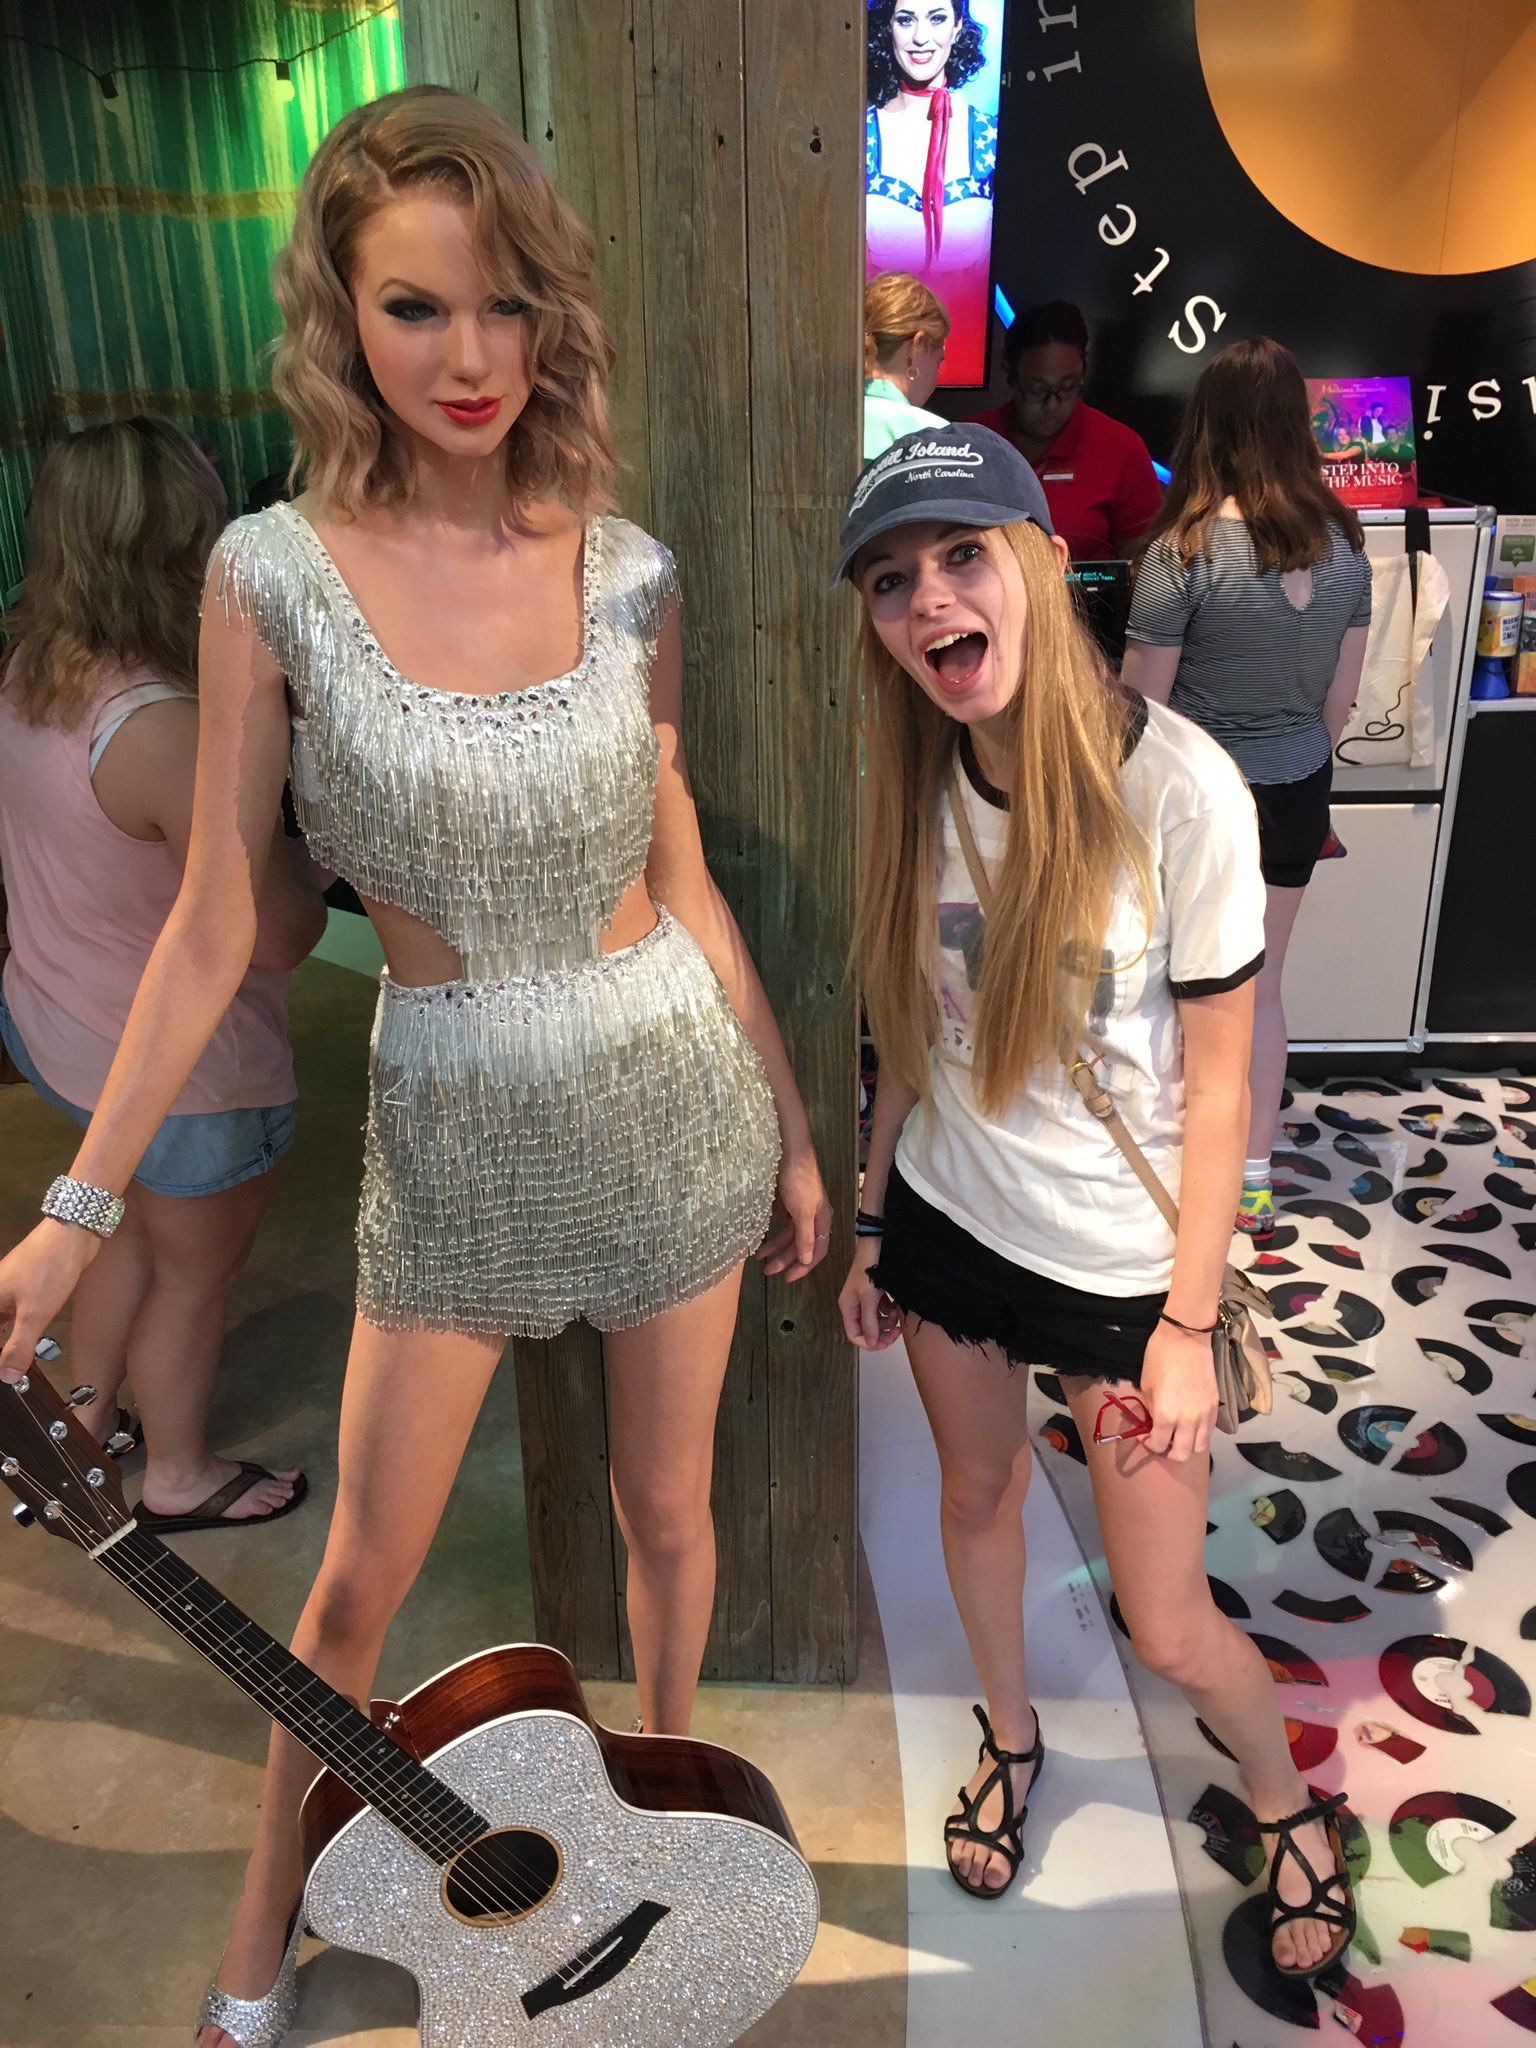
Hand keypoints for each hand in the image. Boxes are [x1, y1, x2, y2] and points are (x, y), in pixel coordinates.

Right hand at [0, 1219, 101, 1380]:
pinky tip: (29, 1341)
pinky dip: (20, 1331)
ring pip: (4, 1322)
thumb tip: (7, 1376)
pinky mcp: (29, 1288)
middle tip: (12, 1371)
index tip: (4, 1372)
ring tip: (16, 1364)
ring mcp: (11, 1290)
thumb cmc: (49, 1267)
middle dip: (3, 1350)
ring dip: (9, 1342)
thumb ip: (19, 1346)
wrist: (73, 1232)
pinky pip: (17, 1315)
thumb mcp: (34, 1313)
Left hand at [756, 1145, 831, 1281]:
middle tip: (766, 1271)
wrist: (789, 1151)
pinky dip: (770, 1230)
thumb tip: (808, 1260)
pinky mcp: (787, 1199)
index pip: (817, 1251)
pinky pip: (780, 1221)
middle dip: (784, 1259)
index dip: (804, 1267)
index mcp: (821, 1220)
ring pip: (788, 1234)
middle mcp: (812, 1216)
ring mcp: (799, 1207)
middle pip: (800, 1244)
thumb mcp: (803, 1212)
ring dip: (774, 1246)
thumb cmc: (799, 1181)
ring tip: (757, 1256)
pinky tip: (759, 1235)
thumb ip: (805, 1237)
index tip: (787, 1279)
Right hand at [838, 1238, 902, 1350]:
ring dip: (888, 1321)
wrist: (877, 1244)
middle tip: (896, 1330)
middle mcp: (855, 1306)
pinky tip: (896, 1305)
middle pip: (867, 1330)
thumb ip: (869, 1321)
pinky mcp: (875, 1293)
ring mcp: (865, 1299)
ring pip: (876, 1321)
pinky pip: (882, 1310)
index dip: (870, 1342)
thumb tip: (871, 1342)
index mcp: (848, 1308)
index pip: (855, 1335)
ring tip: (896, 1312)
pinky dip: (890, 1311)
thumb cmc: (869, 1267)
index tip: (886, 1341)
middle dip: (882, 1333)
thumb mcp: (869, 1297)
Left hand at [1138, 1317, 1217, 1461]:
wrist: (1186, 1338)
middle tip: (1161, 1441)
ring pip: (1199, 1447)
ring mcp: (1205, 1415)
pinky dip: (1198, 1434)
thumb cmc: (1159, 1358)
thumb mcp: (1147, 1386)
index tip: (1145, 1438)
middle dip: (1169, 1452)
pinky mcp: (1216, 1407)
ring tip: (1178, 1435)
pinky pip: (1209, 1432)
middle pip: (1182, 1455)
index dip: (1149, 1445)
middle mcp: (1188, 1421)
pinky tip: (1190, 1424)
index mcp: (1166, 1416)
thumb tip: (1154, 1424)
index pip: (1158, 1446)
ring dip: (1187, 1446)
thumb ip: (1151, 1411)